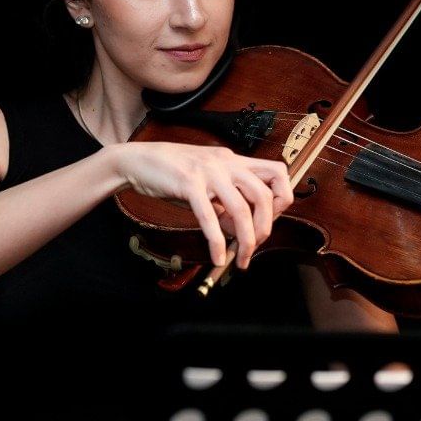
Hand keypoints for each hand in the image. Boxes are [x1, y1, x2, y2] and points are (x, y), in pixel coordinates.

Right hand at [111, 141, 295, 269]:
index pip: (278, 172)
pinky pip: (209, 217)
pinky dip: (217, 242)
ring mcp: (208, 172)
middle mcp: (226, 163)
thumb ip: (226, 204)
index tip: (269, 221)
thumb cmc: (172, 173)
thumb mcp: (206, 185)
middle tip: (255, 247)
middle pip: (264, 196)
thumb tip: (242, 232)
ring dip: (246, 241)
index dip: (282, 199)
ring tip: (241, 259)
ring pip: (241, 210)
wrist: (138, 161)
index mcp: (234, 160)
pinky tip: (218, 257)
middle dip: (265, 228)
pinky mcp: (188, 184)